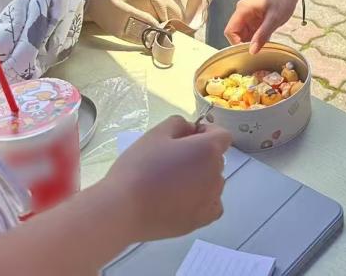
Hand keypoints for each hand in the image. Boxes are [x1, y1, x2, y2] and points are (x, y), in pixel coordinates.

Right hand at [101, 116, 230, 241]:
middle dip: (199, 155)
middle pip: (215, 159)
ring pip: (212, 182)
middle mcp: (216, 174)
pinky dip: (202, 200)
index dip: (206, 132)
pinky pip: (211, 204)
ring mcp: (211, 199)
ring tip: (170, 184)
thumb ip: (179, 124)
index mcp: (208, 150)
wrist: (123, 210)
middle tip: (171, 160)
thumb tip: (191, 129)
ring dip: (200, 178)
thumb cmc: (139, 167)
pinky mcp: (201, 220)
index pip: (222, 135)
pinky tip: (180, 199)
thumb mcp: (156, 134)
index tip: (187, 137)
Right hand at [225, 0, 303, 54]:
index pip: (230, 31)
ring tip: (265, 43)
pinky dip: (257, 37)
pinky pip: (251, 32)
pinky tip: (267, 39)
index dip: (236, 43)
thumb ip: (262, 35)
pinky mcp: (255, 18)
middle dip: (245, 43)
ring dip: (252, 41)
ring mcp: (248, 15)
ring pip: (244, 34)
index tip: (248, 51)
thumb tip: (252, 51)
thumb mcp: (274, 19)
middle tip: (258, 49)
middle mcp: (242, 12)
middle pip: (236, 34)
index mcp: (243, 9)